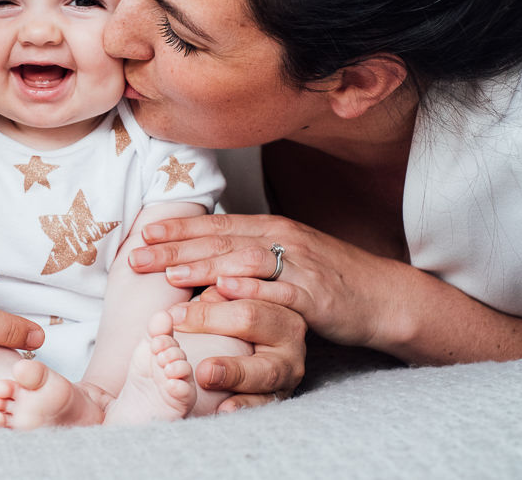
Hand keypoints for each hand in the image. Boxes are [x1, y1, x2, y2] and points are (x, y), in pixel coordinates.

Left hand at [130, 213, 407, 348]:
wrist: (383, 296)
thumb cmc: (327, 279)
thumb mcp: (283, 257)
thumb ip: (245, 253)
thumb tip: (200, 257)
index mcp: (270, 228)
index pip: (215, 225)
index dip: (178, 229)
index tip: (142, 234)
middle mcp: (282, 239)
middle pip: (221, 241)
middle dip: (176, 248)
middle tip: (137, 257)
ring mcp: (300, 265)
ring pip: (245, 262)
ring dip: (205, 267)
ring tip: (170, 275)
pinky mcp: (317, 295)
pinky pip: (280, 292)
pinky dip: (252, 290)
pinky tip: (226, 291)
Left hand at [170, 285, 305, 410]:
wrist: (264, 351)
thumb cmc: (239, 316)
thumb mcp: (231, 293)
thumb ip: (215, 283)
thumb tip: (182, 268)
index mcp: (276, 295)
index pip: (244, 279)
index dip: (211, 275)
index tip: (176, 273)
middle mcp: (288, 329)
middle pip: (252, 316)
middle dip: (212, 318)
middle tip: (175, 317)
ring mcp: (288, 366)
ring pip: (266, 367)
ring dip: (233, 370)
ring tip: (204, 372)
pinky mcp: (281, 395)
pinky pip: (264, 402)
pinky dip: (243, 404)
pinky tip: (223, 409)